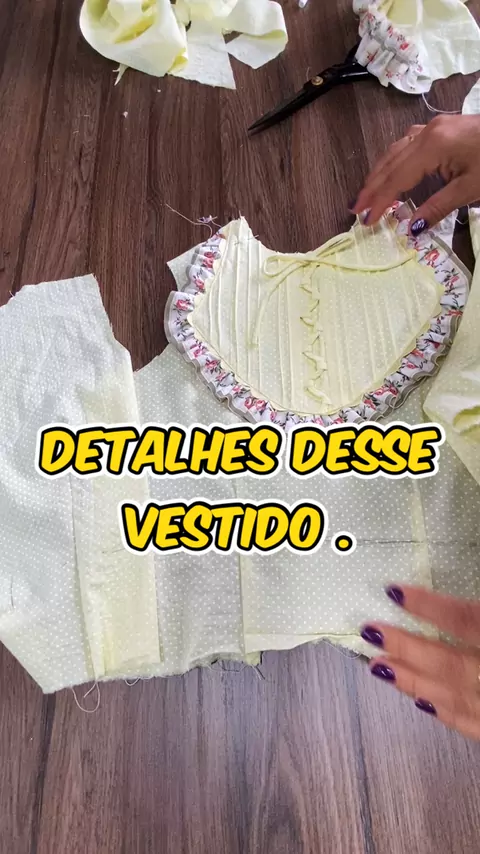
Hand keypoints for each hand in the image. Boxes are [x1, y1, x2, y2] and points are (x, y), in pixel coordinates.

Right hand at [352, 115, 479, 233]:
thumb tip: (410, 228)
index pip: (397, 178)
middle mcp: (427, 132)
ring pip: (396, 150)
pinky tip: (392, 171)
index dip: (380, 201)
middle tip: (355, 209)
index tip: (366, 220)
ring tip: (368, 194)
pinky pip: (408, 143)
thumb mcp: (470, 189)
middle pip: (390, 162)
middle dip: (372, 187)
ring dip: (380, 173)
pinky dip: (395, 161)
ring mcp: (434, 126)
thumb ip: (437, 208)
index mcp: (433, 145)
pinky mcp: (442, 127)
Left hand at [361, 585, 479, 739]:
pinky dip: (444, 713)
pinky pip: (470, 726)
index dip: (429, 606)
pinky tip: (419, 701)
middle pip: (450, 663)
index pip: (465, 620)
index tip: (393, 591)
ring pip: (454, 698)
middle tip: (369, 631)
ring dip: (413, 682)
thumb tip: (465, 592)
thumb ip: (477, 612)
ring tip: (378, 666)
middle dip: (407, 648)